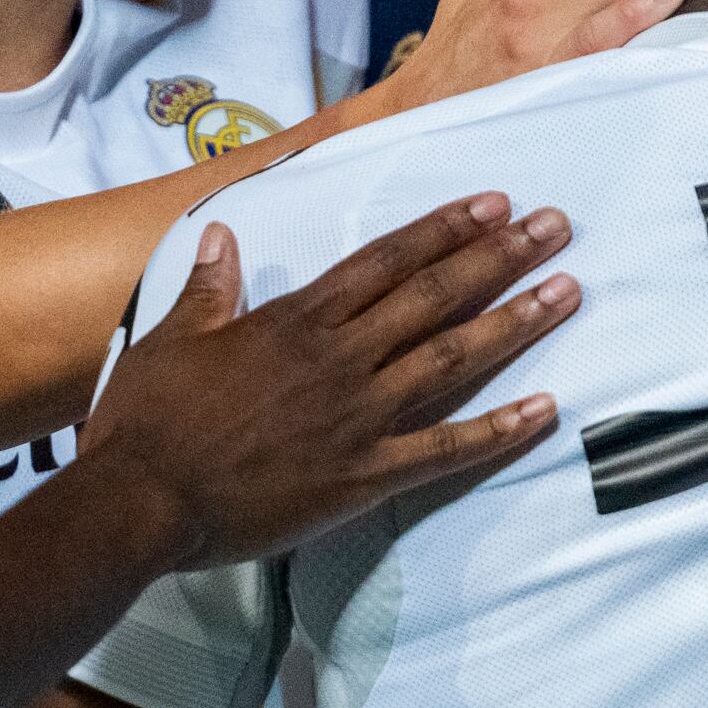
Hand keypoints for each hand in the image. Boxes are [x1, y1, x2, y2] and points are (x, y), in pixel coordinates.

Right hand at [85, 200, 573, 570]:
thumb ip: (209, 287)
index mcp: (295, 320)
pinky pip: (444, 451)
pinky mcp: (362, 477)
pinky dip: (498, 430)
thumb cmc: (148, 421)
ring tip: (566, 293)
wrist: (141, 503)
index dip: (444, 228)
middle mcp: (338, 359)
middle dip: (500, 257)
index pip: (385, 261)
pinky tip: (544, 410)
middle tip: (556, 228)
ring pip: (451, 359)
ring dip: (513, 323)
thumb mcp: (171, 338)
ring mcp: (356, 418)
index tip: (493, 204)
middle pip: (433, 296)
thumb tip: (221, 236)